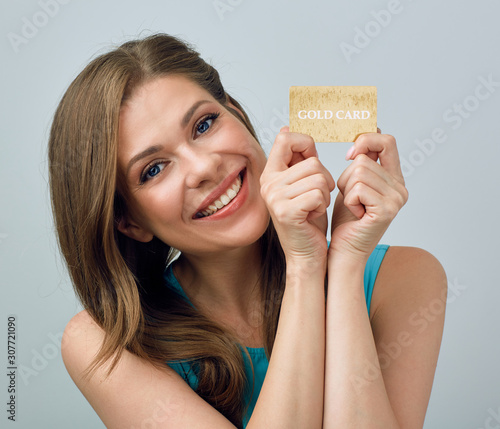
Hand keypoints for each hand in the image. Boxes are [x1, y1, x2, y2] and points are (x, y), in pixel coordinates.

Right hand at [260, 127, 335, 263]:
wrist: (306, 253)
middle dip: (323, 179)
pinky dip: (322, 205)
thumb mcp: (301, 184)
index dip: (306, 145)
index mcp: (270, 173)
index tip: (312, 161)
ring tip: (314, 207)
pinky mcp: (285, 211)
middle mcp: (268, 183)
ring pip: (318, 178)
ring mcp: (274, 197)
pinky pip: (318, 194)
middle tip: (316, 197)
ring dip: (324, 194)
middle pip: (312, 162)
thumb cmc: (308, 219)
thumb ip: (296, 159)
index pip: (286, 138)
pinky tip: (312, 215)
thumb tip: (287, 128)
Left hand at [329, 130, 407, 262]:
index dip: (366, 141)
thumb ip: (364, 160)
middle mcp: (400, 187)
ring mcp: (396, 199)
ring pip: (359, 172)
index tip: (349, 155)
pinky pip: (358, 188)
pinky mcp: (387, 210)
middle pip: (365, 160)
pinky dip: (350, 200)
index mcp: (394, 178)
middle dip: (347, 177)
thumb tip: (372, 127)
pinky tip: (356, 214)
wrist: (344, 249)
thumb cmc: (347, 218)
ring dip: (347, 190)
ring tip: (354, 207)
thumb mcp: (353, 183)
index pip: (387, 141)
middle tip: (352, 199)